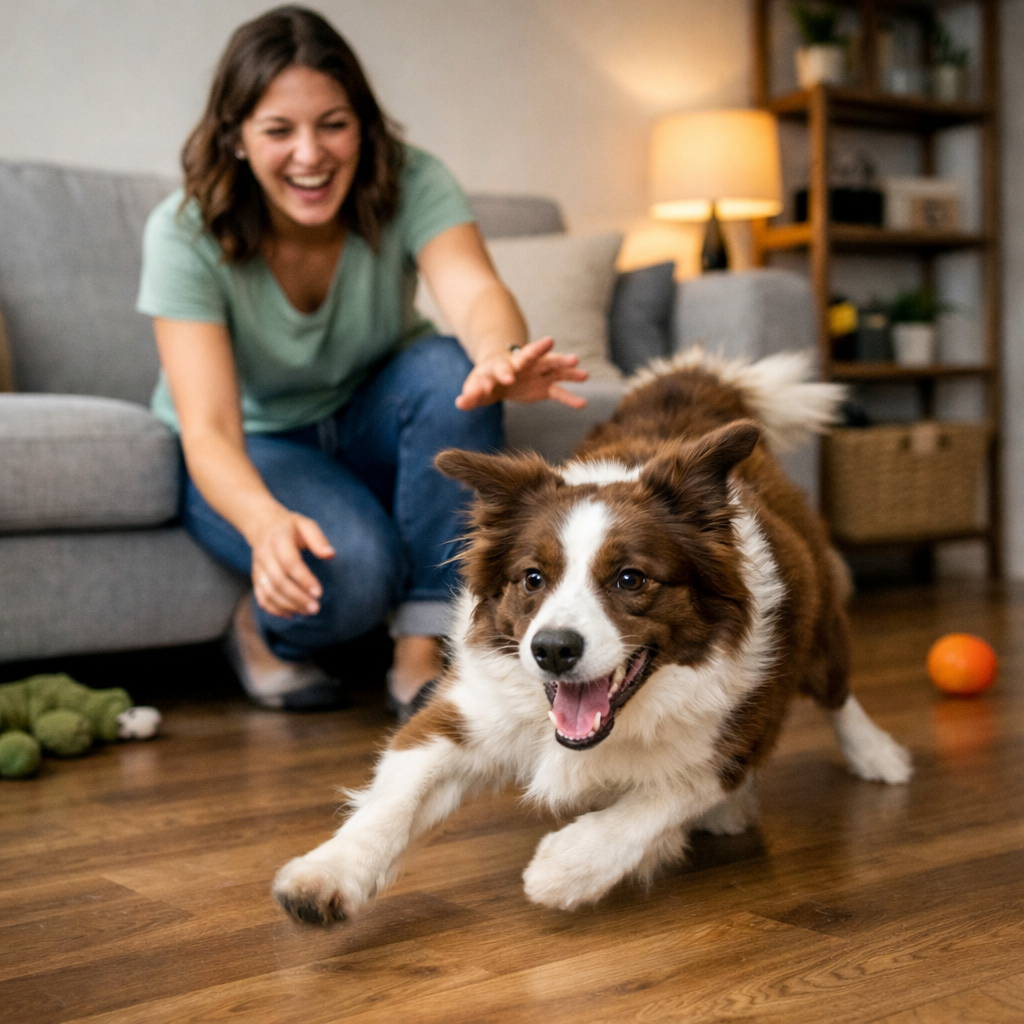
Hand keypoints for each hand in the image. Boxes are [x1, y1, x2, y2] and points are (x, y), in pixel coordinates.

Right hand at [250, 511, 334, 618]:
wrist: (262, 525)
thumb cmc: (291, 526)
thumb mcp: (306, 525)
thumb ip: (318, 539)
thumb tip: (330, 555)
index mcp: (278, 539)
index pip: (290, 562)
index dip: (304, 579)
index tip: (319, 593)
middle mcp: (264, 554)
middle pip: (278, 581)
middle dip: (297, 597)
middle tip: (315, 608)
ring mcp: (258, 568)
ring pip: (269, 592)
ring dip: (288, 605)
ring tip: (307, 611)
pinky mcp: (256, 578)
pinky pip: (261, 597)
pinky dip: (275, 609)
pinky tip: (291, 614)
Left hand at [455, 337, 588, 410]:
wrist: (499, 374)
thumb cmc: (486, 380)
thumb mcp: (476, 388)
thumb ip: (470, 396)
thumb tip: (460, 404)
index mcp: (501, 365)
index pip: (501, 367)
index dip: (503, 373)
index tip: (507, 379)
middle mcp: (521, 364)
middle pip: (529, 354)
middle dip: (538, 350)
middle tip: (550, 341)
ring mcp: (536, 372)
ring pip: (551, 365)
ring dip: (564, 364)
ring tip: (578, 363)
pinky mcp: (545, 385)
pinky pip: (560, 390)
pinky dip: (570, 396)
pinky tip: (582, 403)